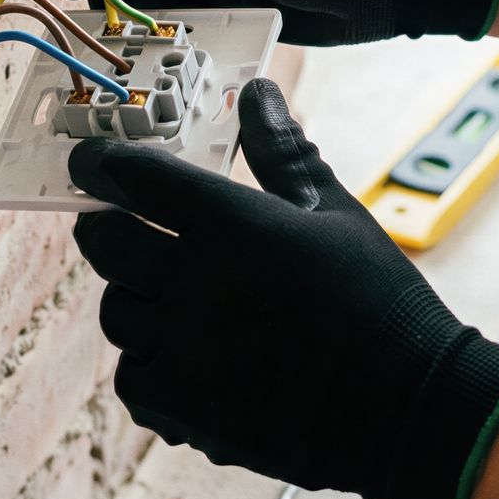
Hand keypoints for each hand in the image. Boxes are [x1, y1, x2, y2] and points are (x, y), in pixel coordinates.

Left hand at [69, 79, 498, 498]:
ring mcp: (180, 347)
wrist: (405, 404)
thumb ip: (283, 151)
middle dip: (105, 227)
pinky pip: (133, 378)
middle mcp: (192, 281)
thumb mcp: (332, 211)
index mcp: (230, 222)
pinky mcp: (181, 407)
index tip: (92, 163)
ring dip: (136, 301)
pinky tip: (190, 361)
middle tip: (124, 227)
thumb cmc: (377, 298)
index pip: (133, 175)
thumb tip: (260, 91)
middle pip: (104, 242)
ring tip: (178, 303)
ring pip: (116, 313)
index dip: (100, 163)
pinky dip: (151, 367)